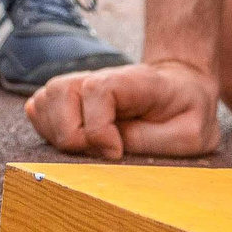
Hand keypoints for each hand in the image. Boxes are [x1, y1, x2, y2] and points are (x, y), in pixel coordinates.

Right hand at [26, 60, 221, 159]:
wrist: (183, 88)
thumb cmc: (190, 112)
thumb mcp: (192, 133)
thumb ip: (153, 140)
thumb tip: (111, 149)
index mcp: (134, 82)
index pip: (97, 89)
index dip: (98, 127)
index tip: (117, 152)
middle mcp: (100, 78)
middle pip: (59, 91)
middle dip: (70, 134)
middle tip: (96, 153)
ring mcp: (82, 86)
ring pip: (44, 99)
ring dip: (56, 132)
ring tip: (85, 150)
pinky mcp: (69, 99)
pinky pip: (39, 107)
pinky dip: (47, 129)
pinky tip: (73, 144)